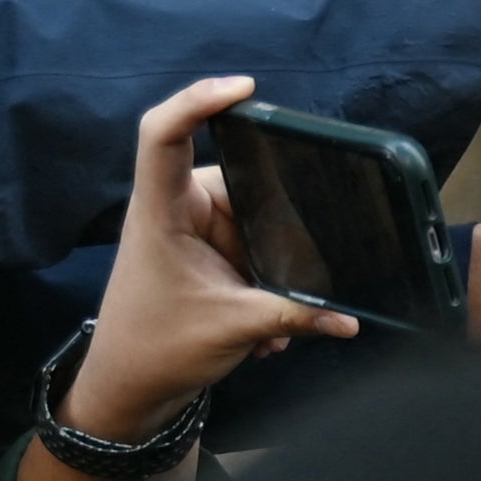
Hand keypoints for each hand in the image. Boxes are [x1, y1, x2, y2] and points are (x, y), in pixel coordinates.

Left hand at [68, 74, 357, 442]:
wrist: (129, 392)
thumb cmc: (157, 350)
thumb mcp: (233, 329)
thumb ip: (295, 315)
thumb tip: (351, 320)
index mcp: (162, 211)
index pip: (165, 134)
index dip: (199, 100)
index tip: (246, 89)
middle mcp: (175, 209)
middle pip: (239, 183)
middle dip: (275, 230)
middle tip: (294, 275)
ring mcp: (190, 231)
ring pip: (252, 223)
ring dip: (271, 270)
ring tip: (272, 319)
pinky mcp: (205, 254)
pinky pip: (250, 250)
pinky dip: (265, 284)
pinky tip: (268, 328)